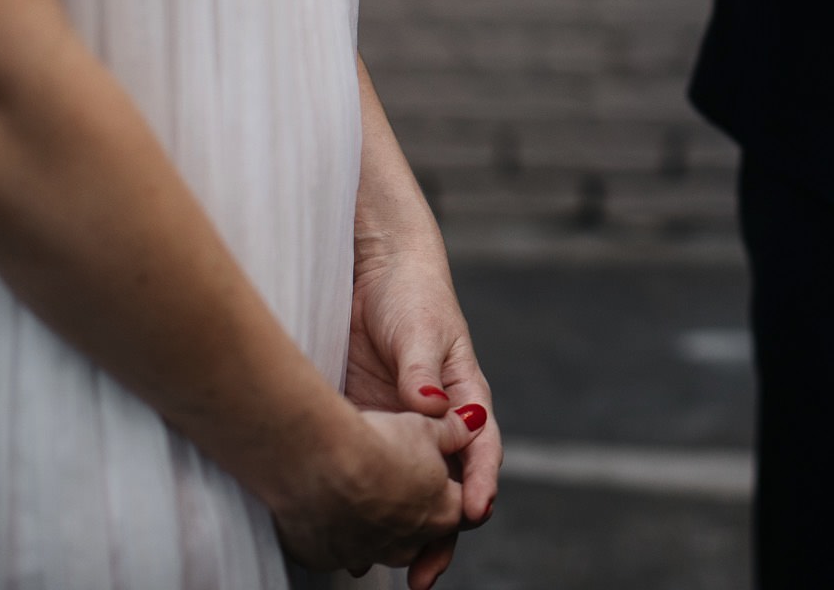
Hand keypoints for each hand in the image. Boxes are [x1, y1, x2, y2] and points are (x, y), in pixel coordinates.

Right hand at [271, 406, 479, 579]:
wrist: (315, 457)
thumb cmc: (375, 440)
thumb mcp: (424, 426)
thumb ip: (453, 432)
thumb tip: (471, 424)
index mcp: (443, 513)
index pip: (464, 510)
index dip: (460, 493)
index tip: (449, 483)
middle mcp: (410, 544)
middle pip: (424, 535)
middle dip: (418, 515)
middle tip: (403, 494)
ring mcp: (368, 555)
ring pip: (381, 547)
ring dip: (379, 528)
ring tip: (367, 501)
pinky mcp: (327, 559)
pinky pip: (340, 551)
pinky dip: (340, 534)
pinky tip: (332, 510)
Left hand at [346, 238, 498, 588]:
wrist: (370, 274)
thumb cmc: (410, 295)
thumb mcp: (422, 329)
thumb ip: (423, 370)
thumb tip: (430, 407)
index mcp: (464, 399)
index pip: (481, 449)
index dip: (480, 483)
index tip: (474, 514)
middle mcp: (437, 424)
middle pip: (448, 487)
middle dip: (443, 532)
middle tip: (427, 571)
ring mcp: (402, 431)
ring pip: (411, 492)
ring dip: (407, 532)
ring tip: (399, 573)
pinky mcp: (367, 429)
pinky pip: (372, 474)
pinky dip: (369, 508)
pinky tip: (352, 536)